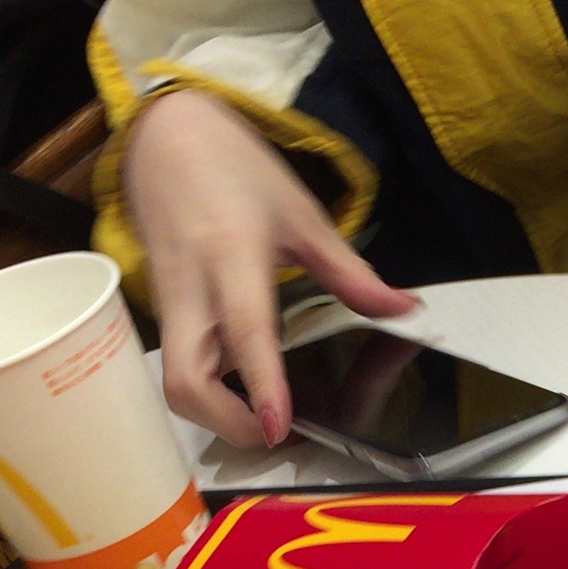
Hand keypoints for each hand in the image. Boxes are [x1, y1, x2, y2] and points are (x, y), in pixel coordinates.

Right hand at [121, 87, 417, 448]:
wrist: (164, 136)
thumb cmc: (234, 170)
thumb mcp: (300, 214)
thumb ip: (349, 271)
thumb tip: (404, 309)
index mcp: (231, 257)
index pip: (245, 332)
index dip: (262, 384)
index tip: (279, 427)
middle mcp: (191, 289)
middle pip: (186, 381)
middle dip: (227, 424)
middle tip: (279, 432)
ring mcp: (169, 305)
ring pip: (176, 382)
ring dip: (217, 414)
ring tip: (269, 416)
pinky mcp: (163, 312)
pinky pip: (181, 365)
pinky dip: (211, 391)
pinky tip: (248, 390)